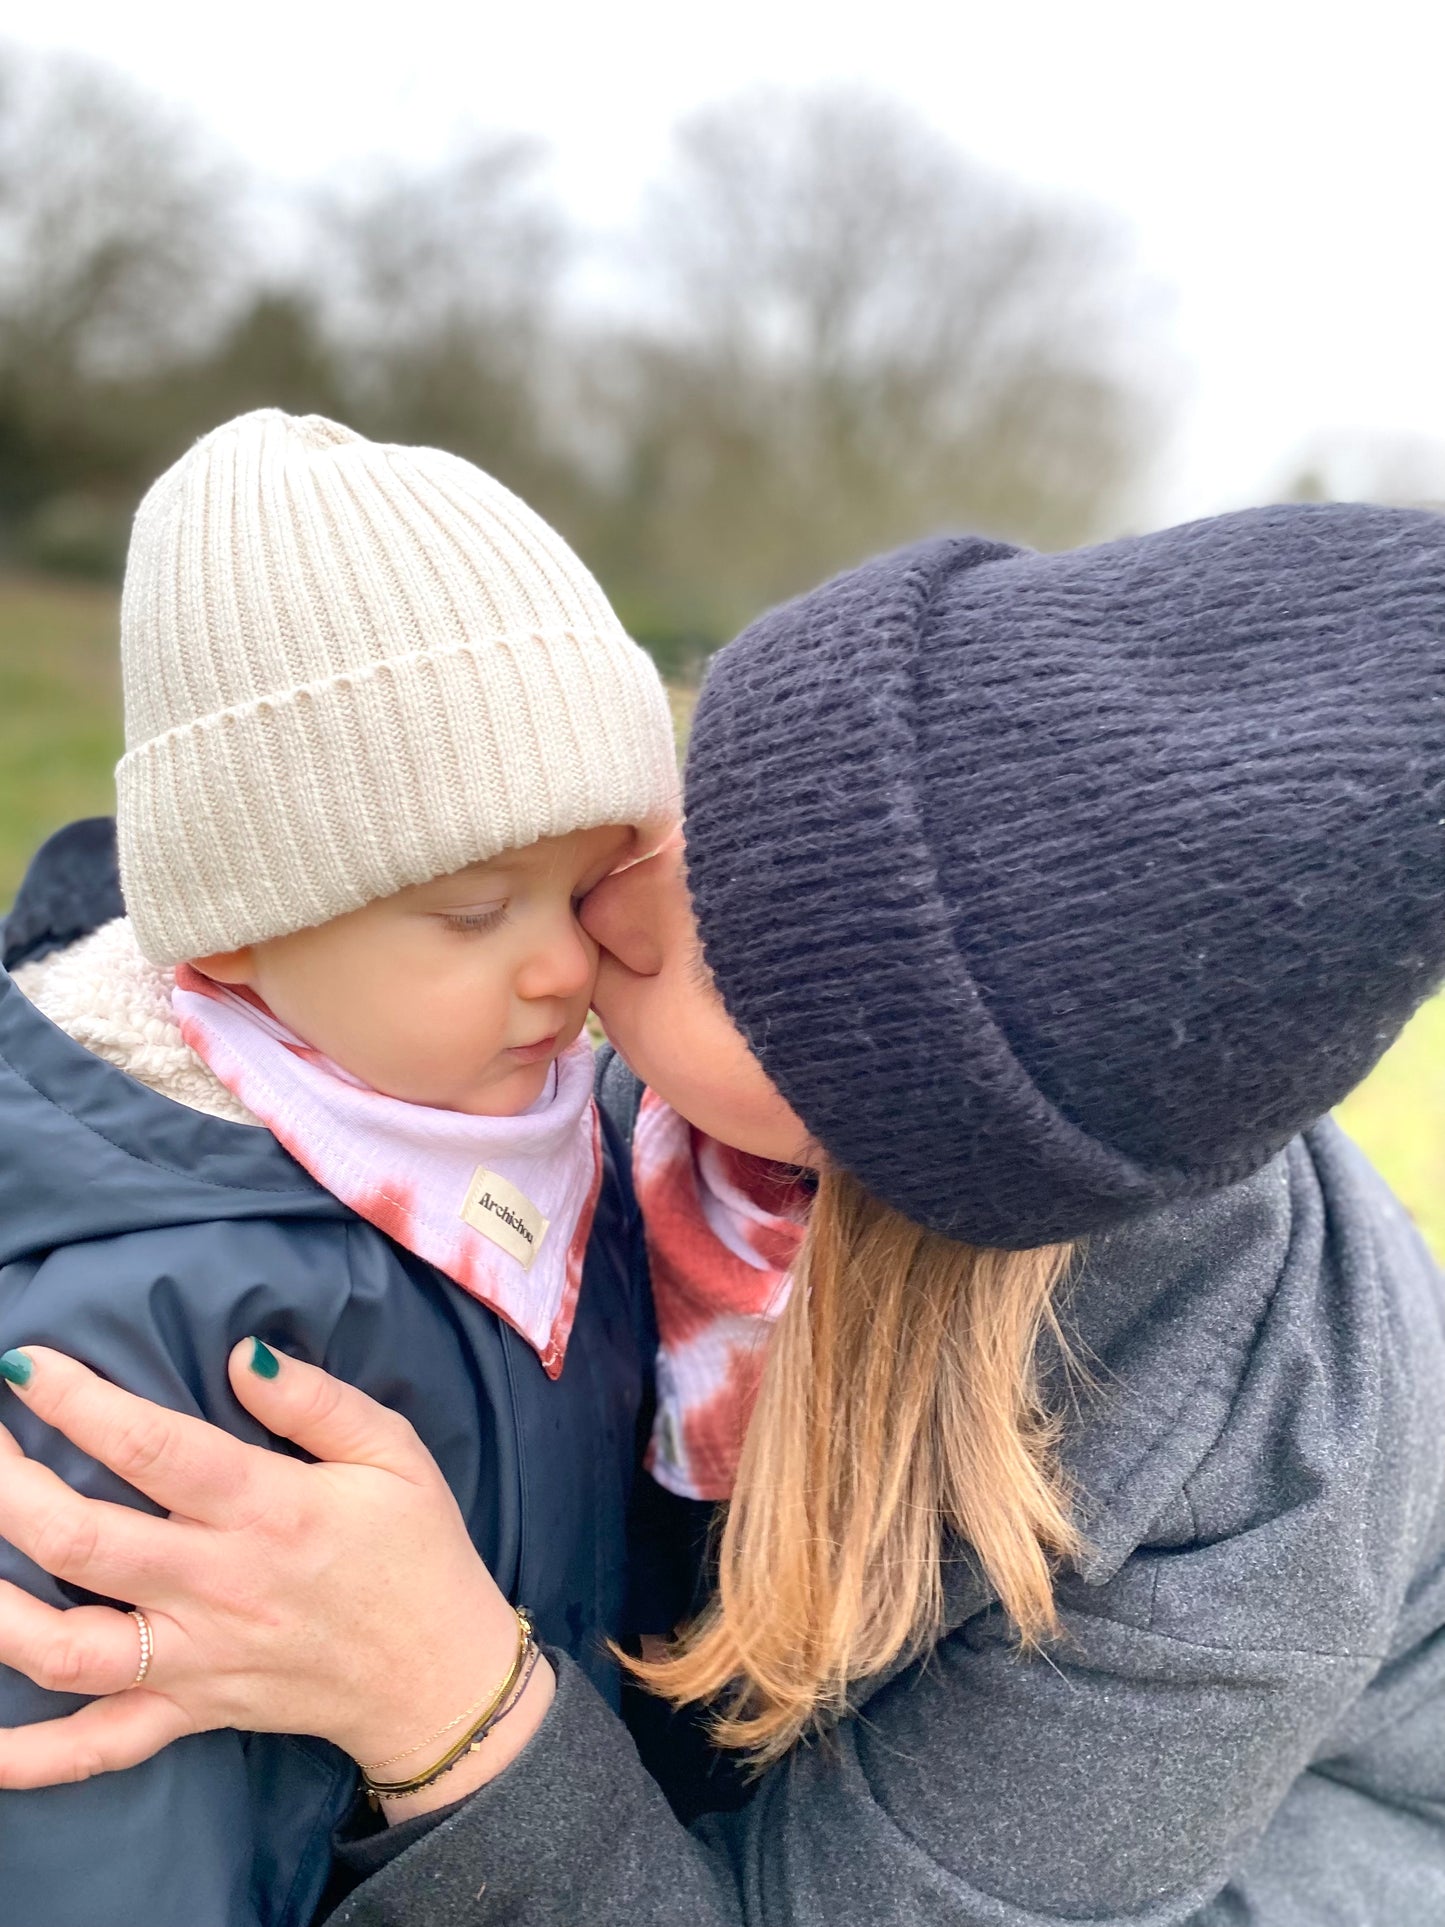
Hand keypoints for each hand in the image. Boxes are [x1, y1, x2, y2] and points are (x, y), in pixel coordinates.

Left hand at [0, 1343, 553, 1813]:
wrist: (440, 1677)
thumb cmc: (416, 1551)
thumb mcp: (394, 1451)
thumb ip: (316, 1400)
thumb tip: (239, 1354)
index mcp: (269, 1510)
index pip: (154, 1447)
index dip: (79, 1402)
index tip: (24, 1365)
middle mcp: (217, 1586)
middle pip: (83, 1540)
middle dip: (8, 1487)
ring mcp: (194, 1660)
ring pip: (65, 1647)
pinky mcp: (188, 1714)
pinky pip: (97, 1747)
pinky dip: (30, 1756)